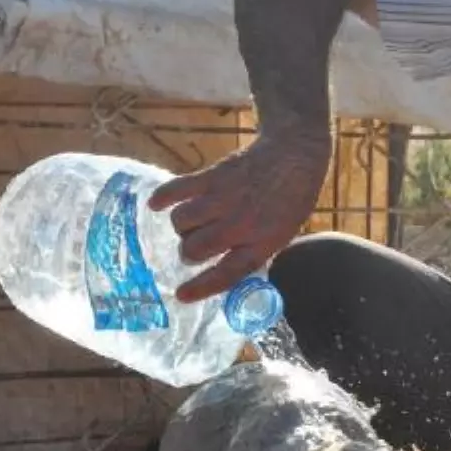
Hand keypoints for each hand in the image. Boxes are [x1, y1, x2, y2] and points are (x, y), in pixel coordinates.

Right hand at [148, 132, 329, 302]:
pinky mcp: (212, 176)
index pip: (226, 274)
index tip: (181, 295)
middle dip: (188, 254)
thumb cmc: (290, 201)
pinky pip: (177, 190)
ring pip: (181, 222)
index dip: (201, 288)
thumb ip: (254, 253)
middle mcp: (240, 224)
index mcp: (261, 244)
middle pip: (194, 249)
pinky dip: (163, 198)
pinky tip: (156, 205)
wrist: (294, 155)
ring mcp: (224, 199)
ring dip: (181, 228)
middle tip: (193, 249)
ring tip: (191, 224)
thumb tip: (225, 271)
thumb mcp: (282, 235)